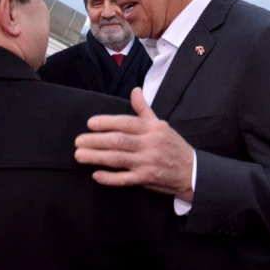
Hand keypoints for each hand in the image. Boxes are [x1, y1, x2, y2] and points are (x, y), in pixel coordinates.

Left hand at [74, 88, 194, 200]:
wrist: (191, 171)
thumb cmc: (173, 146)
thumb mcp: (161, 125)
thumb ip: (144, 109)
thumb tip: (135, 90)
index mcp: (152, 129)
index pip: (127, 123)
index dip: (107, 122)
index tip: (90, 123)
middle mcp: (149, 145)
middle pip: (118, 141)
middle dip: (96, 141)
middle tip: (78, 141)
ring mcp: (147, 163)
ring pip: (118, 159)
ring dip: (96, 157)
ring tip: (79, 155)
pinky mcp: (146, 179)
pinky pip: (124, 180)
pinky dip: (109, 178)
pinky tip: (96, 175)